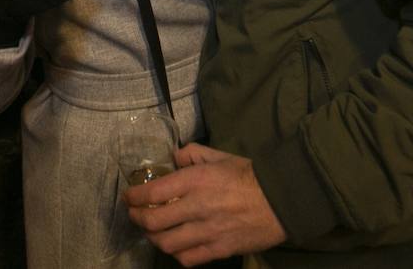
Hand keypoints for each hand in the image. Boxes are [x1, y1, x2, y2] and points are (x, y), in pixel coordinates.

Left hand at [124, 143, 286, 265]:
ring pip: (167, 243)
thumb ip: (193, 154)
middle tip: (135, 214)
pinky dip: (177, 254)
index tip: (129, 196)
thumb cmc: (251, 174)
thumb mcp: (221, 156)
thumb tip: (174, 156)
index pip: (153, 193)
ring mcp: (208, 232)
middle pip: (153, 221)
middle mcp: (197, 207)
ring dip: (154, 238)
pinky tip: (176, 246)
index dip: (134, 197)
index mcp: (196, 180)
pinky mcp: (220, 250)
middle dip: (137, 218)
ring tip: (152, 232)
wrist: (283, 199)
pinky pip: (189, 258)